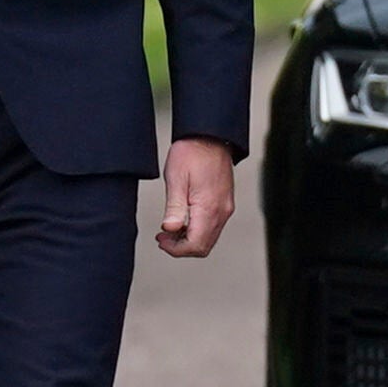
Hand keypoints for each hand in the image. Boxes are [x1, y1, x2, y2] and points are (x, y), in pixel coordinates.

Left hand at [155, 136, 236, 258]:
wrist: (210, 136)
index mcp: (209, 207)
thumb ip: (174, 208)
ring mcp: (225, 208)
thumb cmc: (192, 152)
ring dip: (189, 240)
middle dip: (181, 248)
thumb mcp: (176, 178)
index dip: (176, 249)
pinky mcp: (225, 204)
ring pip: (209, 239)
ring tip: (171, 230)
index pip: (196, 245)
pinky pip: (213, 228)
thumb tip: (170, 229)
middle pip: (204, 247)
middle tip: (163, 238)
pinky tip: (184, 222)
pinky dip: (197, 231)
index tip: (162, 240)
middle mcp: (222, 211)